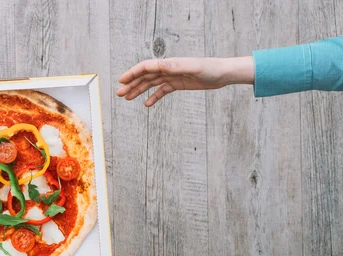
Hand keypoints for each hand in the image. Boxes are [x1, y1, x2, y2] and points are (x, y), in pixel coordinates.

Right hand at [116, 56, 254, 106]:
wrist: (223, 74)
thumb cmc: (210, 69)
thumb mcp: (193, 67)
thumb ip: (175, 66)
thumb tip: (160, 66)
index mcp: (169, 64)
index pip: (146, 67)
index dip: (133, 73)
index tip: (121, 81)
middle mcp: (168, 69)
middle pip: (145, 76)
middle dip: (131, 84)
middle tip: (119, 93)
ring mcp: (172, 77)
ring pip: (150, 84)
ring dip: (138, 90)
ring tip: (127, 98)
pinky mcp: (178, 84)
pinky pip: (162, 91)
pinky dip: (153, 97)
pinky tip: (146, 104)